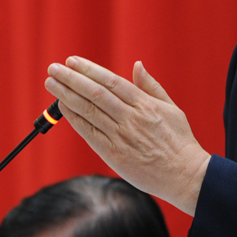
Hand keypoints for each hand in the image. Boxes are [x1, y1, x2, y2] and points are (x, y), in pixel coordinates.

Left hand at [45, 58, 210, 213]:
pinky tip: (63, 107)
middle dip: (72, 79)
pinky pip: (89, 133)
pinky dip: (74, 119)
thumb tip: (136, 65)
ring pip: (89, 111)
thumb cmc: (179, 141)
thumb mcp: (171, 108)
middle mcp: (130, 118)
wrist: (184, 175)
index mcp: (145, 104)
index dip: (89, 70)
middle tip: (54, 69)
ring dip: (67, 95)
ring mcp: (121, 136)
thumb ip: (151, 87)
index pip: (111, 82)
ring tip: (51, 84)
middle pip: (95, 93)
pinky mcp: (114, 154)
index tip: (72, 61)